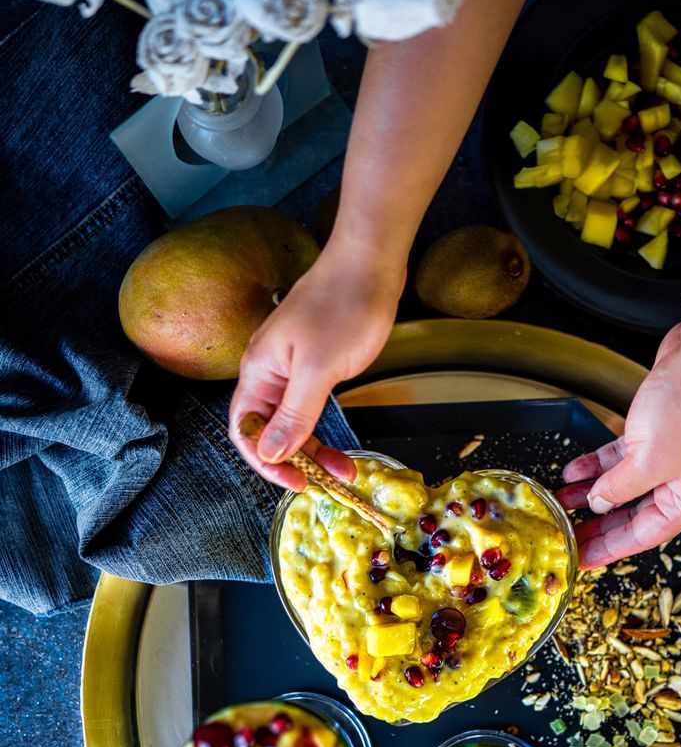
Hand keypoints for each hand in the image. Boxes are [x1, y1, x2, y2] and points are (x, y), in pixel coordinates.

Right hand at [229, 237, 404, 489]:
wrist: (369, 262)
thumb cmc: (343, 305)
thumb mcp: (318, 369)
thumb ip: (294, 415)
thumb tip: (269, 452)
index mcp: (258, 372)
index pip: (245, 431)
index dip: (265, 461)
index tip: (296, 483)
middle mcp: (268, 374)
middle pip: (269, 432)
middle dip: (296, 461)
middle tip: (326, 484)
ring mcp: (290, 370)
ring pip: (293, 424)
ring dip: (315, 452)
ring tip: (344, 472)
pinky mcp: (313, 366)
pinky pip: (309, 410)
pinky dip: (325, 431)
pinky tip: (342, 449)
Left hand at [557, 316, 680, 568]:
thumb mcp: (646, 461)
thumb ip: (618, 488)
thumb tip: (598, 502)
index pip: (642, 536)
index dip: (610, 549)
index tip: (583, 560)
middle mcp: (680, 482)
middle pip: (630, 514)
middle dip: (596, 524)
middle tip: (566, 535)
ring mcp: (667, 457)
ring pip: (621, 485)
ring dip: (590, 492)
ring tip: (560, 502)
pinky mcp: (654, 432)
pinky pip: (619, 458)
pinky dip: (596, 464)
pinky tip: (572, 471)